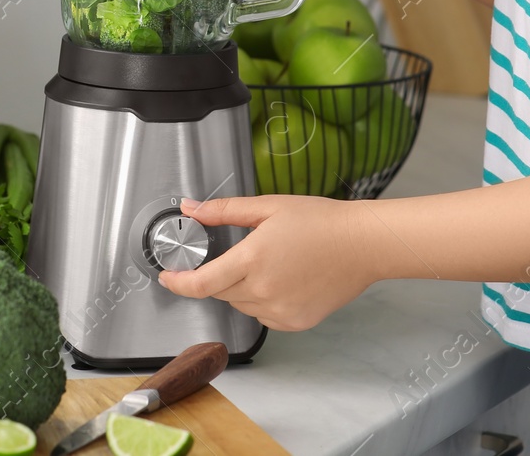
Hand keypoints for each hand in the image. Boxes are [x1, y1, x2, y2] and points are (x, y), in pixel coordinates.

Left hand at [157, 195, 378, 330]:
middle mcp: (263, 291)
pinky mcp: (295, 323)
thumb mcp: (268, 207)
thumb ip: (224, 211)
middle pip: (219, 292)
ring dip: (240, 288)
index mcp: (252, 260)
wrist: (362, 245)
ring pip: (241, 304)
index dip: (177, 283)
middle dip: (215, 276)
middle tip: (235, 255)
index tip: (167, 277)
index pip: (200, 284)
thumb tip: (189, 208)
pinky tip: (282, 280)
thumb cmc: (320, 221)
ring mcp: (280, 311)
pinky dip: (261, 301)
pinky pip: (263, 315)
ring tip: (268, 262)